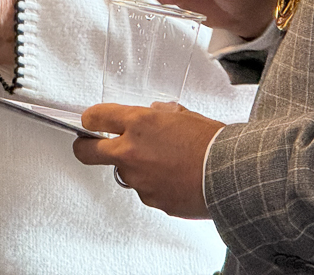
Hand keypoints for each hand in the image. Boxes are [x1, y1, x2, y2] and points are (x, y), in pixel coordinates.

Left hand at [72, 102, 223, 218]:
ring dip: (136, 167)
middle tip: (87, 145)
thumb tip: (154, 114)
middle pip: (87, 151)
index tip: (90, 121)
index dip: (90, 118)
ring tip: (166, 162)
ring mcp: (138, 179)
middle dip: (84, 147)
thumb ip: (162, 114)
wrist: (229, 175)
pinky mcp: (150, 199)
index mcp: (139, 123)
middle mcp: (132, 151)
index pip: (96, 117)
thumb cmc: (212, 143)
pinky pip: (145, 189)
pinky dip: (155, 184)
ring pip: (124, 171)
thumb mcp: (185, 116)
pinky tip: (175, 177)